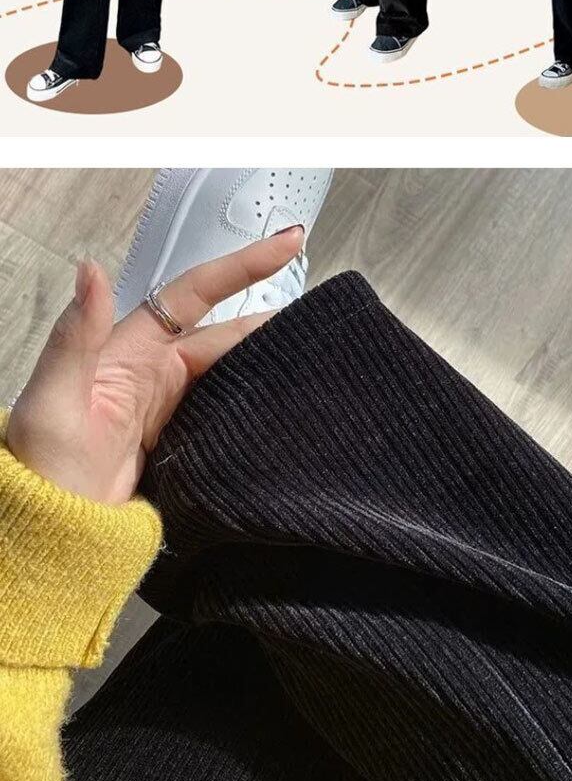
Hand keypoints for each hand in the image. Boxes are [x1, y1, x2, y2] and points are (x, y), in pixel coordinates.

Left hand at [6, 224, 303, 506]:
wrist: (50, 534)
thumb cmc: (40, 469)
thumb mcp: (54, 400)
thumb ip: (76, 336)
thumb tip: (91, 270)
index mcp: (129, 351)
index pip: (194, 294)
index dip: (241, 267)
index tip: (287, 246)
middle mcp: (153, 373)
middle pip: (225, 336)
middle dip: (271, 323)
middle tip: (322, 320)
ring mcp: (169, 410)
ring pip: (232, 375)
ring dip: (268, 365)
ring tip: (316, 359)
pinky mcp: (180, 445)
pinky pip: (226, 414)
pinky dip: (255, 406)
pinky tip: (283, 407)